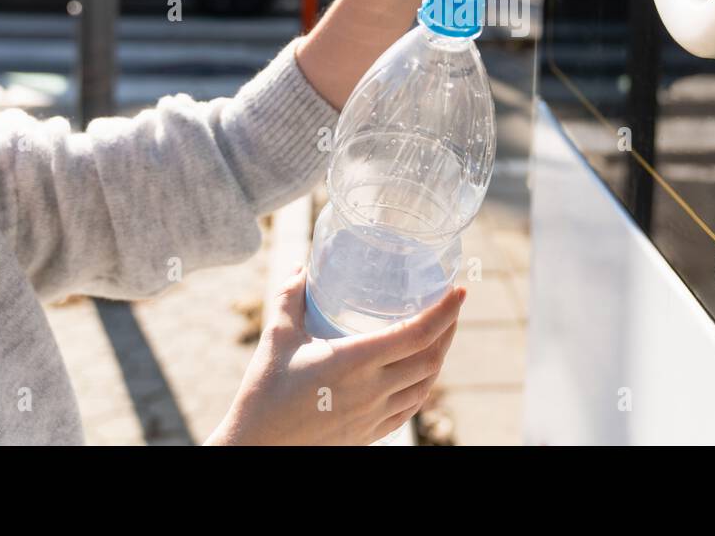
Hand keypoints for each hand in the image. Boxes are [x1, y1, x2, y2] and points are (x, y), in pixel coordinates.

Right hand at [206, 268, 465, 444]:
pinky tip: (418, 375)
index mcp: (355, 361)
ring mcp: (373, 416)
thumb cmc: (263, 392)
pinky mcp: (368, 434)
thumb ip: (291, 297)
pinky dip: (422, 387)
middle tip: (451, 307)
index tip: (460, 291)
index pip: (418, 334)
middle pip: (431, 358)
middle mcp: (372, 390)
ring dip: (439, 358)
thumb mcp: (277, 336)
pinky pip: (409, 409)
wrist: (255, 447)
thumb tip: (302, 267)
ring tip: (439, 336)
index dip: (446, 311)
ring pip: (425, 386)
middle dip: (449, 329)